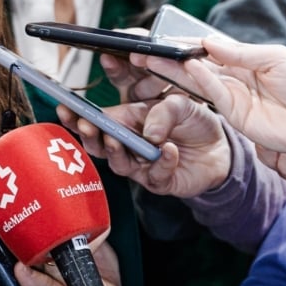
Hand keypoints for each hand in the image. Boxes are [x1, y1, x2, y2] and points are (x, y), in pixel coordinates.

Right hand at [60, 93, 231, 196]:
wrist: (220, 148)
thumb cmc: (194, 122)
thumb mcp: (182, 103)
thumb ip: (163, 111)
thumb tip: (150, 133)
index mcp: (127, 120)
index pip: (96, 118)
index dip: (78, 114)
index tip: (65, 106)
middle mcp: (128, 144)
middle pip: (98, 144)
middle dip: (88, 135)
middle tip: (85, 125)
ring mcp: (141, 165)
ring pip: (118, 164)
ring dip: (115, 151)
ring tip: (116, 138)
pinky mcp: (160, 181)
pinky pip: (155, 175)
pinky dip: (161, 162)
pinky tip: (169, 150)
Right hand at [149, 39, 285, 174]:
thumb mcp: (275, 58)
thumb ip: (240, 52)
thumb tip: (209, 42)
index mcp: (246, 61)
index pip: (209, 50)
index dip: (187, 43)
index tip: (164, 37)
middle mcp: (235, 78)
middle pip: (196, 65)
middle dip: (171, 57)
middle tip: (146, 51)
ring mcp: (233, 97)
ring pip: (197, 80)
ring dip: (175, 69)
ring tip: (152, 58)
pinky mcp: (234, 114)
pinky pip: (211, 94)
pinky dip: (198, 80)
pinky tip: (185, 67)